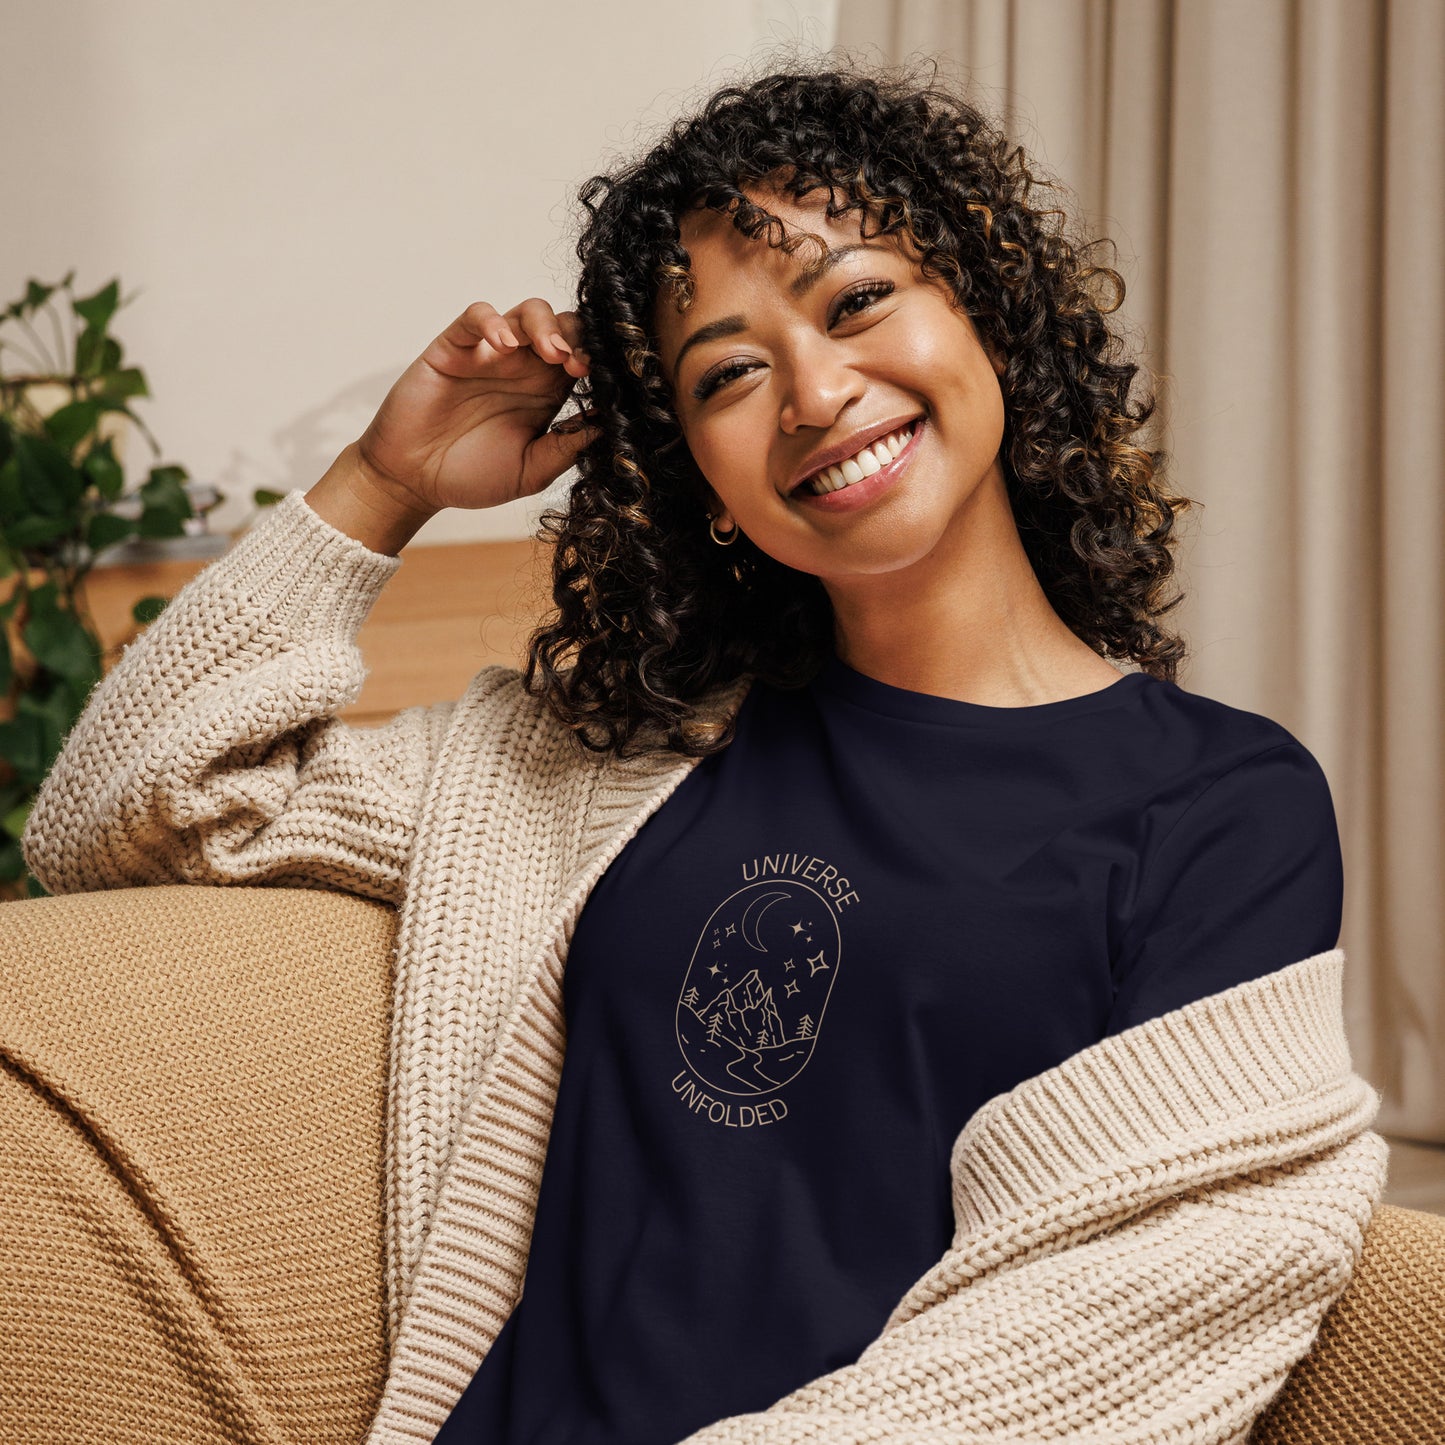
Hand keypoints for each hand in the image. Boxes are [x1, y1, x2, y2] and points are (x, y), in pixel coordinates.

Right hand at [354, 299, 597, 513]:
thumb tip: (607, 427)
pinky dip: (492, 321)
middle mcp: (523, 367)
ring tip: (551, 352)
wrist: (414, 481)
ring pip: (527, 312)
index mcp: (547, 393)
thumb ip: (566, 448)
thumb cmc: (471, 476)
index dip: (596, 361)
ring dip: (546, 325)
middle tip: (579, 364)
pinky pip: (475, 316)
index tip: (603, 379)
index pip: (583, 358)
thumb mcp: (530, 471)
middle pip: (563, 326)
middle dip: (578, 337)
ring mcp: (489, 354)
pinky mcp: (454, 347)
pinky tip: (503, 345)